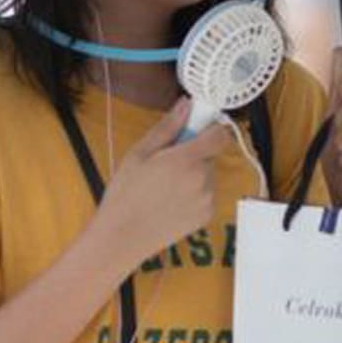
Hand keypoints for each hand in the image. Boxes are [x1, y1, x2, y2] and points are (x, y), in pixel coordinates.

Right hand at [91, 97, 231, 272]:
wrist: (122, 237)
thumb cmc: (125, 194)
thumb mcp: (139, 153)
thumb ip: (168, 127)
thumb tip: (186, 105)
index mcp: (187, 160)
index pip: (220, 134)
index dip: (210, 127)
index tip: (195, 128)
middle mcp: (203, 180)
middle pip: (212, 153)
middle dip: (195, 151)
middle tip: (167, 160)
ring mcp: (207, 199)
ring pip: (209, 173)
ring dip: (195, 172)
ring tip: (165, 184)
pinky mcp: (207, 215)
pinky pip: (207, 193)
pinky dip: (195, 192)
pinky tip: (170, 199)